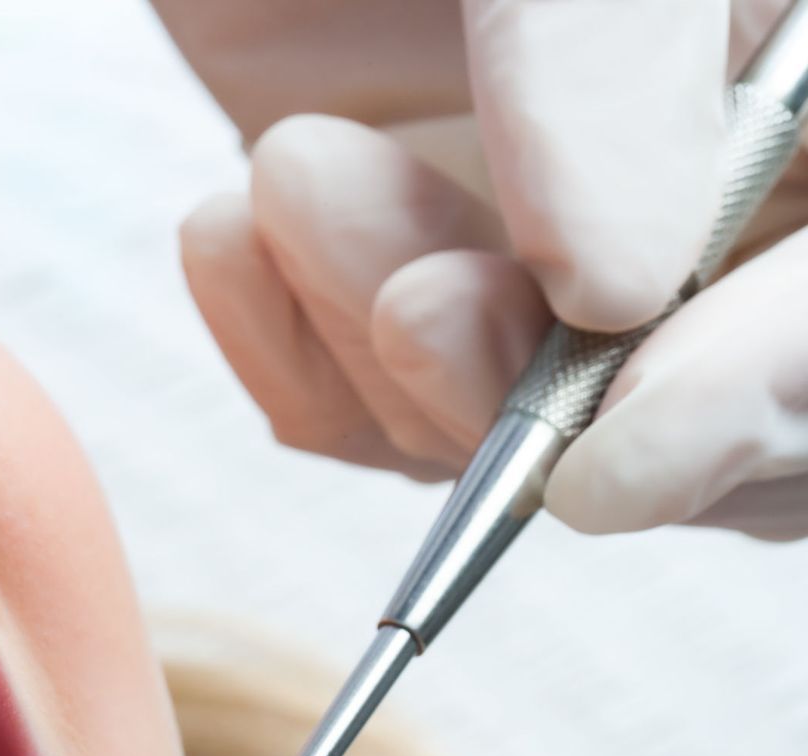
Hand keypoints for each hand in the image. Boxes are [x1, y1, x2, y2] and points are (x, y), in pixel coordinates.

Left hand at [167, 0, 807, 538]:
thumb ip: (614, 67)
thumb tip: (602, 291)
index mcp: (804, 111)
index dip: (756, 403)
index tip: (609, 464)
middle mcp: (711, 211)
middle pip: (687, 426)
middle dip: (531, 399)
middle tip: (425, 303)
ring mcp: (549, 254)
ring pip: (501, 431)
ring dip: (381, 348)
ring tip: (293, 175)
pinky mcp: (400, 266)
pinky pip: (358, 402)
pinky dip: (289, 349)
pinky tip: (229, 232)